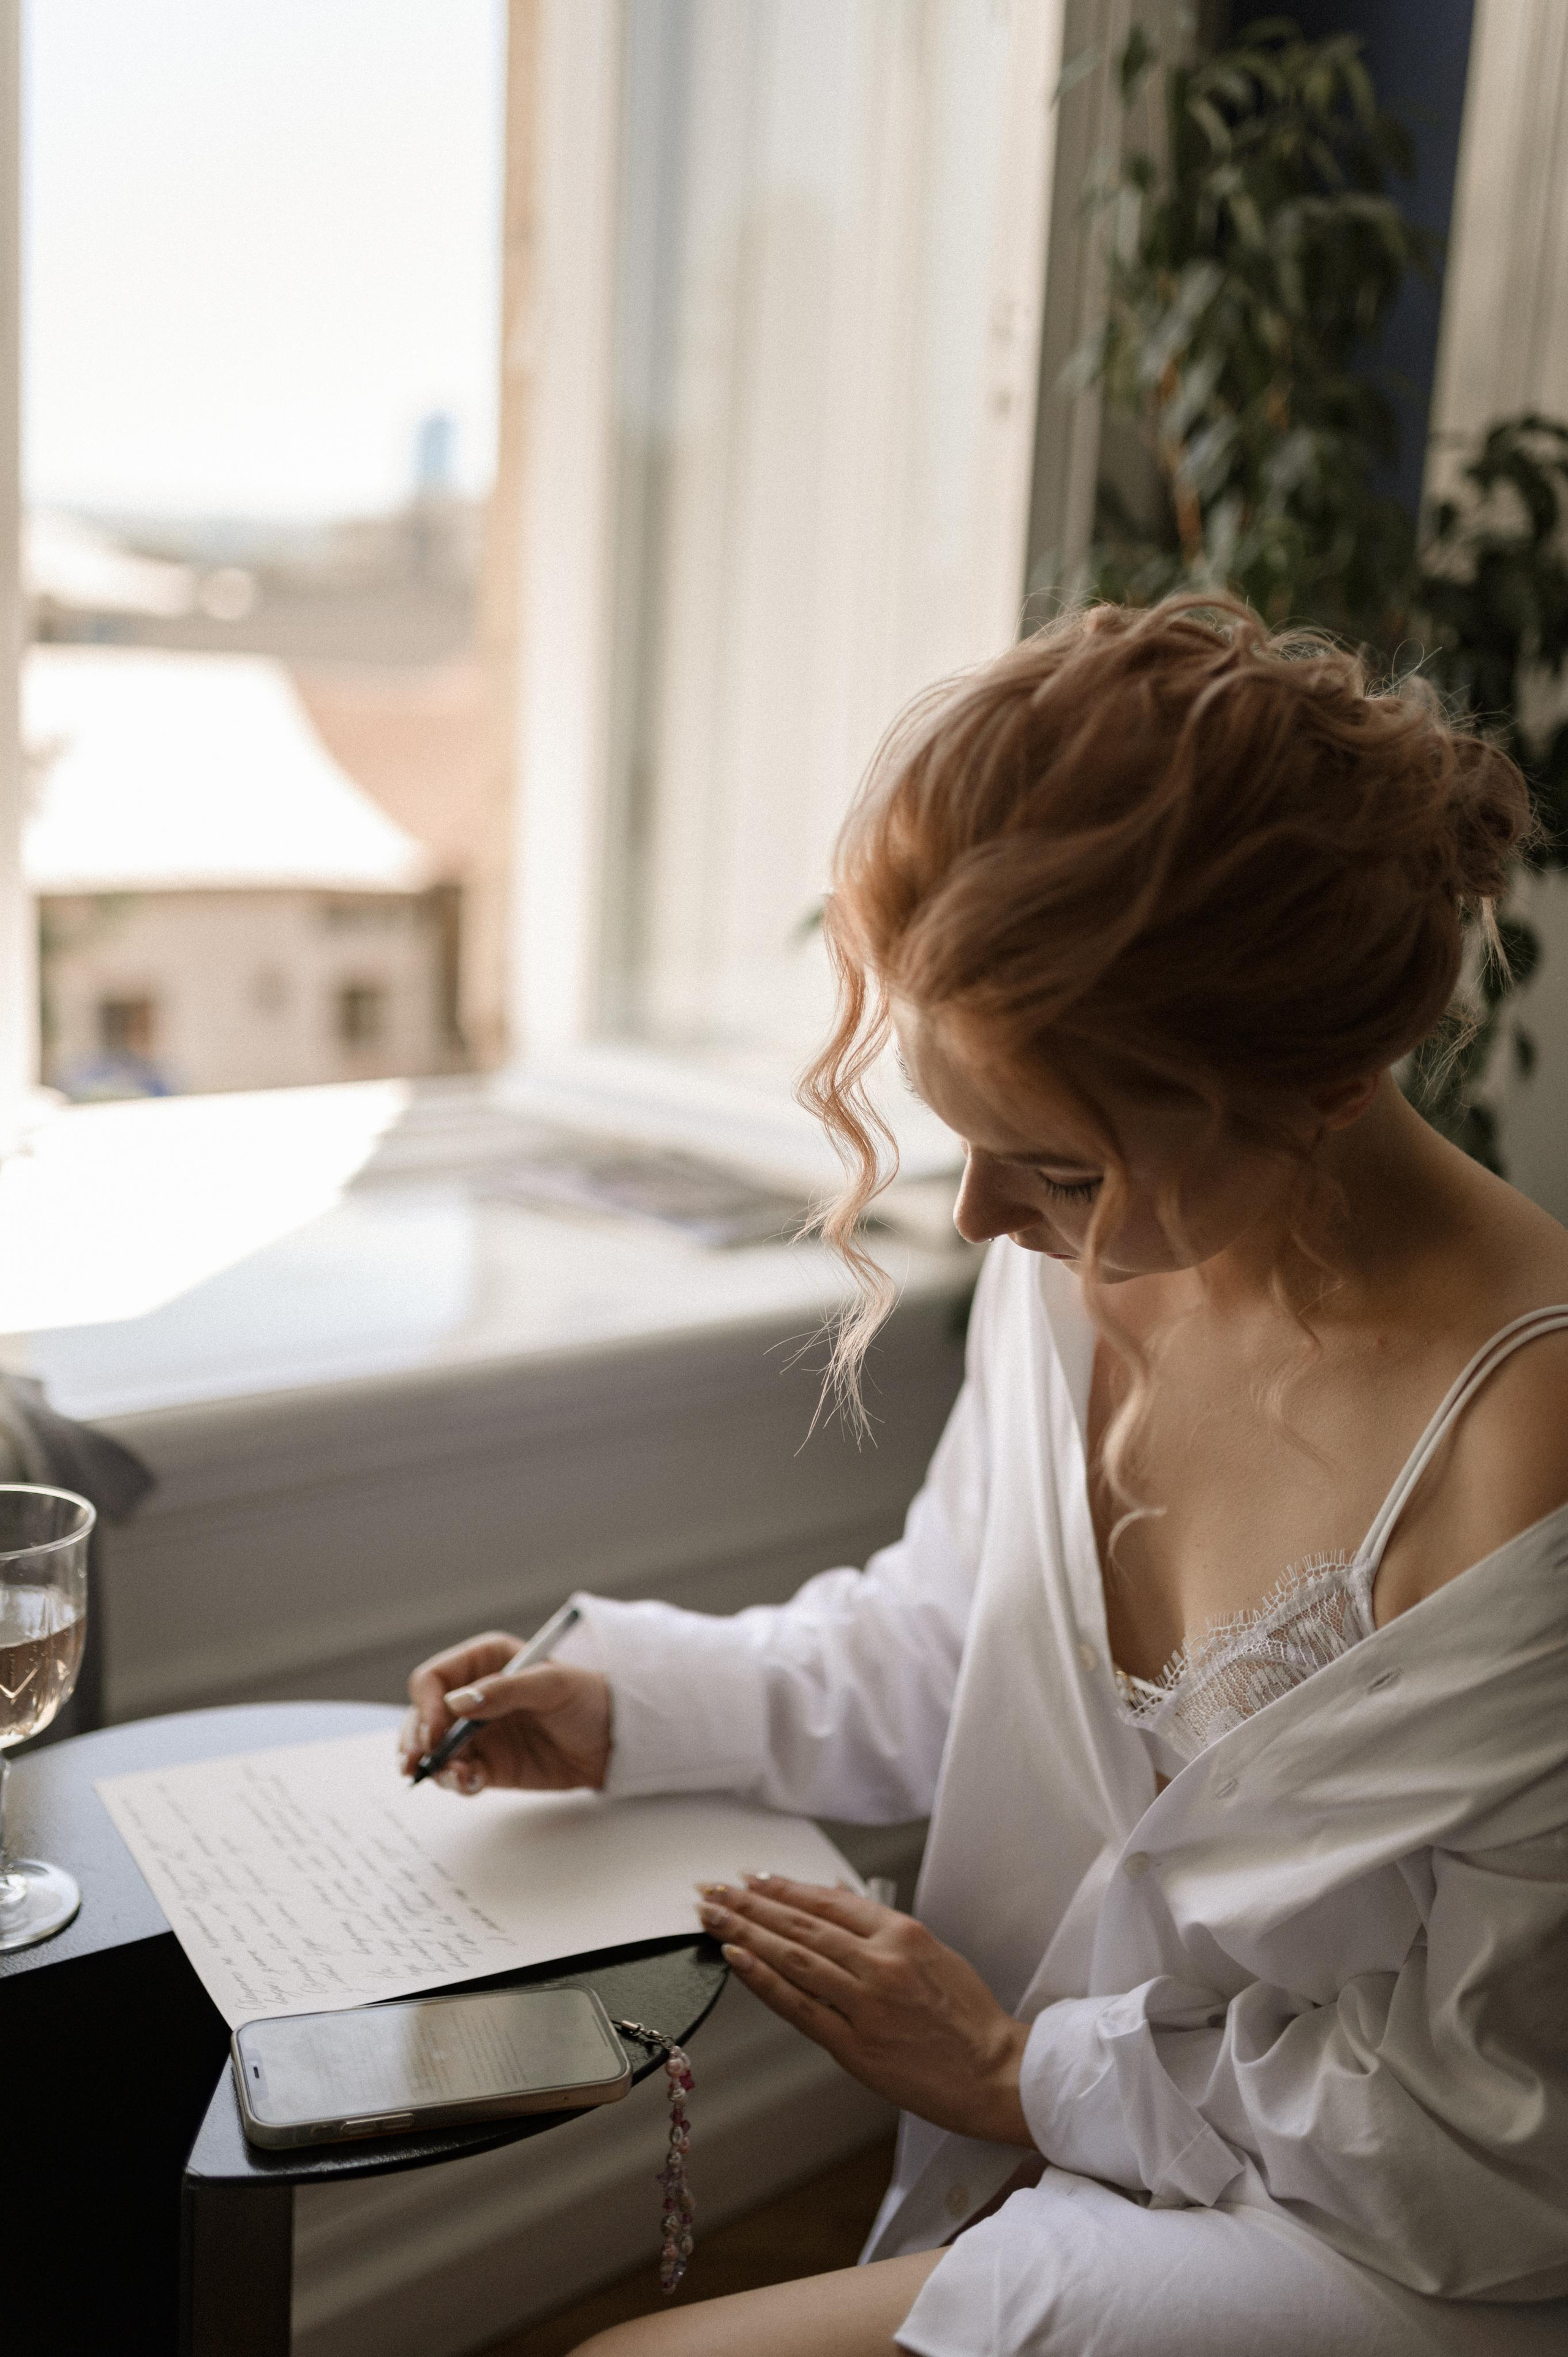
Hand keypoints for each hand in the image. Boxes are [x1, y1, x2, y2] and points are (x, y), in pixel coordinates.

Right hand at [399, 1629, 611, 1793]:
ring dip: (434, 1765)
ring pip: (435, 1750)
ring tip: (453, 1777)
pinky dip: (456, 1781)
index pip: (434, 1679)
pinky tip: (469, 1783)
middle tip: (419, 1762)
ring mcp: (479, 1733)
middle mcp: (473, 1696)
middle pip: (423, 1717)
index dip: (426, 1705)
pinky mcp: (489, 1765)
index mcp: (484, 1662)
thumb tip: (457, 1703)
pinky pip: (459, 1774)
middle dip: (417, 1740)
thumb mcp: (552, 1684)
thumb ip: (504, 1690)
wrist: (615, 1739)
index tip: (434, 1731)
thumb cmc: (588, 1697)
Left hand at [697, 1875, 1032, 2145]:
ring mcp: (865, 2003)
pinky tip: (736, 1959)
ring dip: (745, 1933)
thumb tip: (839, 1893)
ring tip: (712, 1916)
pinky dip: (763, 1979)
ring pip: (793, 1957)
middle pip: (801, 1924)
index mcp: (903, 1934)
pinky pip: (799, 2006)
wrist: (996, 2073)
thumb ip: (881, 1925)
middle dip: (750, 1904)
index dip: (784, 1888)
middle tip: (713, 1889)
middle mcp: (880, 1962)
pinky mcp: (855, 2045)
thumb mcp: (933, 1953)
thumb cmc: (968, 2018)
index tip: (750, 1879)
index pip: (829, 1901)